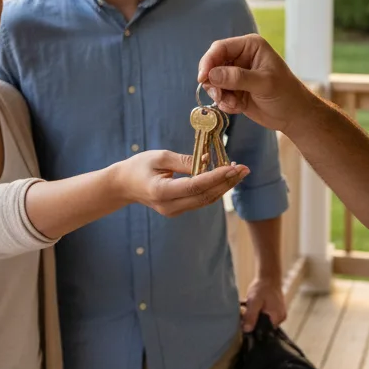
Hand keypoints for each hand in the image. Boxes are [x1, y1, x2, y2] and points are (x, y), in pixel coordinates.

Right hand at [116, 150, 249, 216]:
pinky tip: (225, 177)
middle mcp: (169, 206)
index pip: (195, 186)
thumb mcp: (160, 157)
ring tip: (239, 171)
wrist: (124, 185)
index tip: (233, 167)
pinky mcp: (178, 210)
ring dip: (224, 186)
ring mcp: (174, 211)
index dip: (216, 177)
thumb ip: (184, 160)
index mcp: (161, 192)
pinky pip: (200, 200)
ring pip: (205, 201)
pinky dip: (214, 188)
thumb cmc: (139, 166)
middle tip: (244, 169)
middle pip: (205, 197)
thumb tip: (208, 161)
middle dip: (226, 183)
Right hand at [197, 34, 311, 133]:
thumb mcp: (264, 84)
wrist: (294, 116)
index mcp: (250, 46)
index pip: (220, 48)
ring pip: (213, 81)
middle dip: (213, 82)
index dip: (208, 61)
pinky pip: (219, 94)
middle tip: (219, 96)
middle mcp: (241, 57)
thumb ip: (238, 78)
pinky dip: (225, 103)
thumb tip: (211, 75)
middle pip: (212, 64)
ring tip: (234, 104)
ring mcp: (236, 74)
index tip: (203, 78)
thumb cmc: (285, 94)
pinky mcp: (234, 90)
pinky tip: (238, 108)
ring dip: (220, 95)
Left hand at [242, 275, 286, 332]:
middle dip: (253, 320)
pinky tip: (253, 304)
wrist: (269, 275)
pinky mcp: (275, 309)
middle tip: (246, 310)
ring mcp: (278, 313)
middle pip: (263, 325)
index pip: (264, 331)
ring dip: (254, 314)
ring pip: (263, 319)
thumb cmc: (263, 287)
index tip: (245, 321)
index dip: (253, 327)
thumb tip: (247, 330)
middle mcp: (280, 318)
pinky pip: (265, 314)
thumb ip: (251, 316)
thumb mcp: (254, 302)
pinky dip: (258, 311)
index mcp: (277, 318)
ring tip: (249, 305)